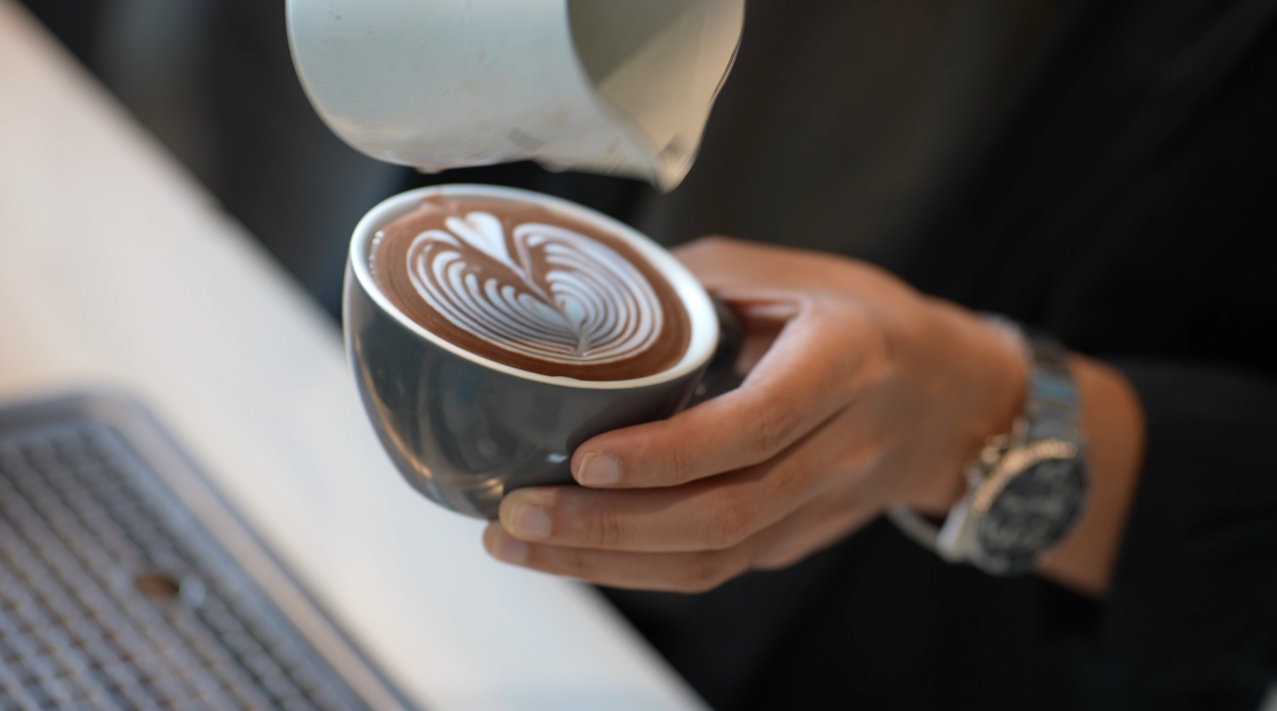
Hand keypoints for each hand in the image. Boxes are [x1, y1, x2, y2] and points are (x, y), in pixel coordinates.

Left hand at [482, 237, 1027, 591]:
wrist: (951, 401)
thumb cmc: (864, 323)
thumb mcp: (793, 276)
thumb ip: (698, 282)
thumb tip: (591, 294)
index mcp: (843, 362)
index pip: (755, 425)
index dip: (667, 453)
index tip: (584, 459)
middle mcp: (840, 446)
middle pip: (722, 513)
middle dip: (607, 527)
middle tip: (515, 514)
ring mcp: (821, 506)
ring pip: (713, 558)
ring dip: (606, 562)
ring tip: (517, 544)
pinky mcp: (798, 540)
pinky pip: (715, 567)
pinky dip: (636, 566)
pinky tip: (571, 552)